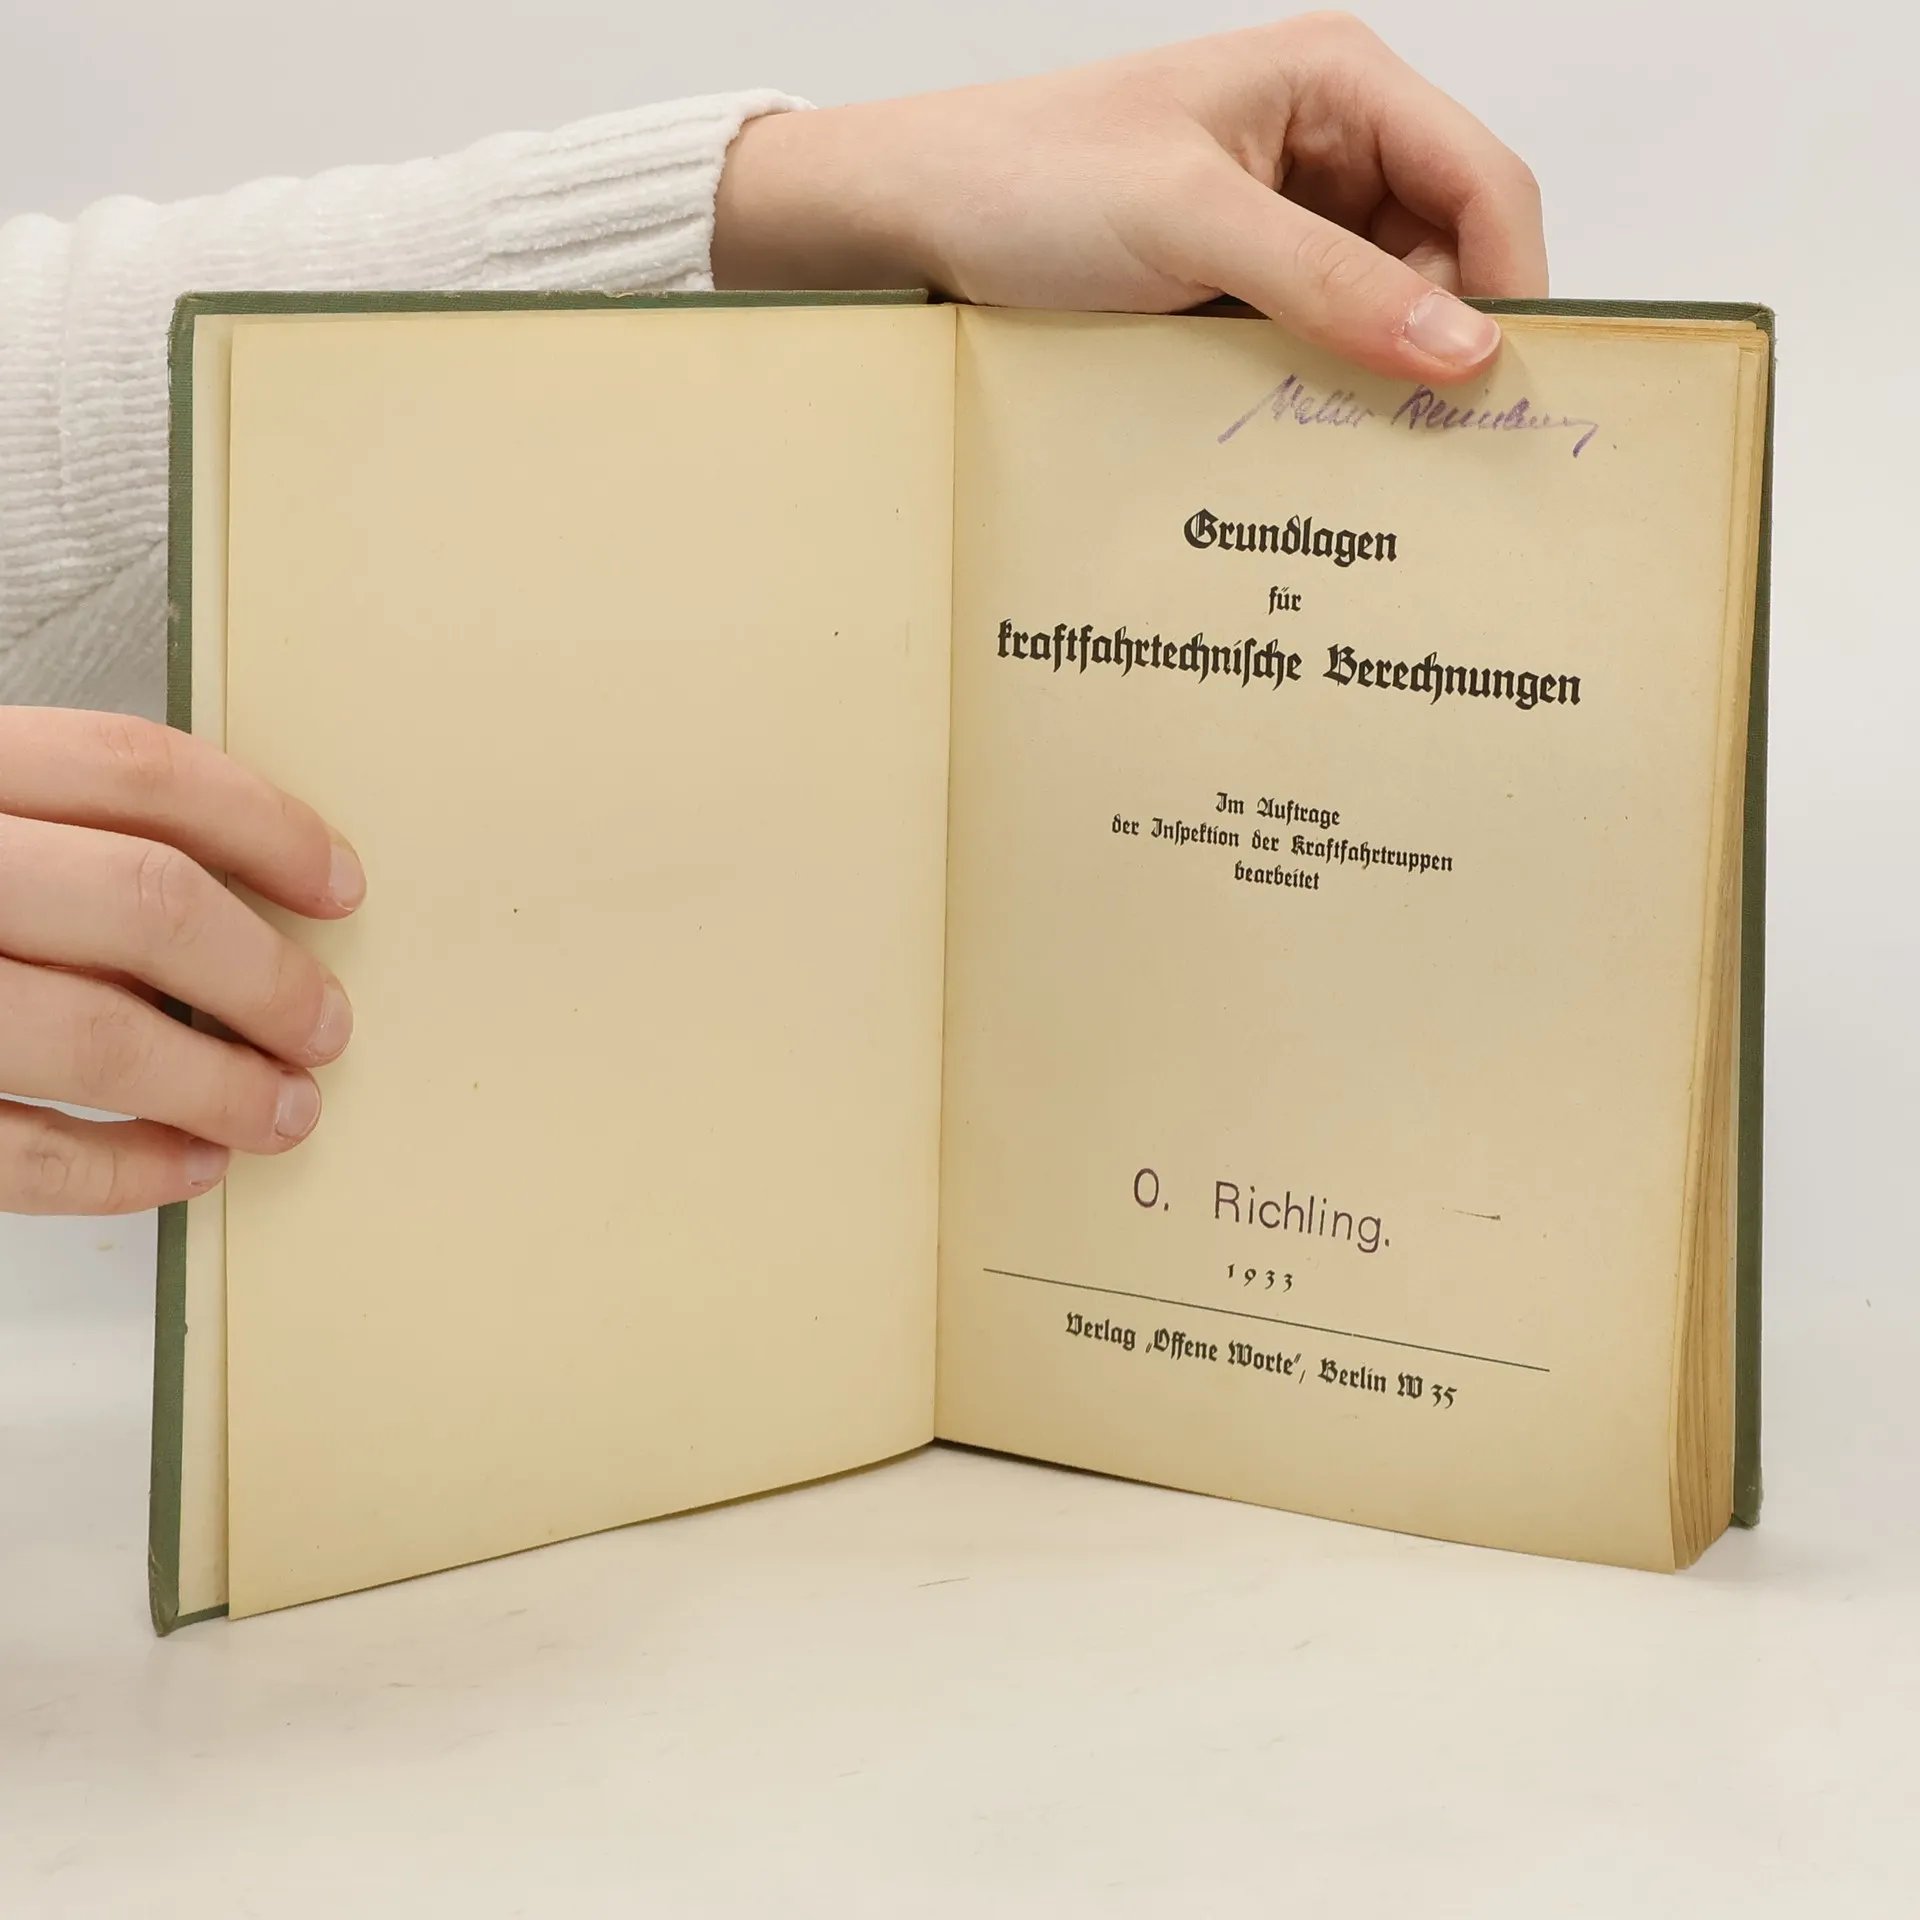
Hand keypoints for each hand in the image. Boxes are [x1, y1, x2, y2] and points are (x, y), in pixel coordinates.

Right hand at [0, 709, 362, 1213]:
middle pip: (142, 902)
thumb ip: (35, 824)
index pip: (135, 768)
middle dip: (265, 975)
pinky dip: (122, 1170)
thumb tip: (229, 891)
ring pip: (90, 1036)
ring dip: (218, 1084)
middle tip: (325, 1025)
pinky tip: (189, 1168)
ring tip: (284, 1109)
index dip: (265, 827)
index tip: (338, 885)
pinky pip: (12, 1155)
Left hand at [714, 13, 1544, 382]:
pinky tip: (1302, 433)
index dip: (1512, 286)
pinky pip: (1320, 339)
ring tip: (1358, 448)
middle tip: (1428, 446)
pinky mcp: (1243, 281)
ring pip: (1387, 308)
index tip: (1501, 394)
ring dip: (1378, 374)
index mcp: (1337, 83)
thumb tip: (1462, 349)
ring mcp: (1286, 218)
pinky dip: (1321, 387)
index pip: (1485, 182)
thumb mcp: (1191, 223)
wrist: (918, 217)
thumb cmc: (1032, 178)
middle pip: (1449, 252)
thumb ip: (1332, 283)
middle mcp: (1327, 144)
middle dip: (1445, 341)